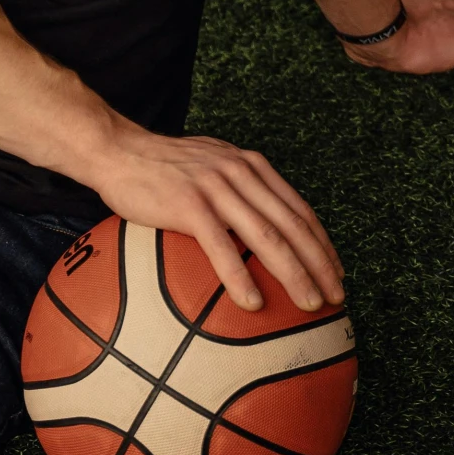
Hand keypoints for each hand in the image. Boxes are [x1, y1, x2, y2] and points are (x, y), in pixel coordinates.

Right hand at [75, 124, 343, 312]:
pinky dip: (240, 277)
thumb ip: (237, 189)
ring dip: (294, 273)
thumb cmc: (160, 167)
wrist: (116, 150)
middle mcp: (241, 173)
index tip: (337, 272)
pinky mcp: (188, 204)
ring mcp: (216, 187)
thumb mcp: (209, 166)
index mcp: (251, 165)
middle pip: (292, 224)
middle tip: (336, 298)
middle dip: (320, 264)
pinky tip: (253, 302)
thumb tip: (256, 228)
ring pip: (267, 235)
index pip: (299, 208)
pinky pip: (221, 247)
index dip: (323, 242)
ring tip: (309, 305)